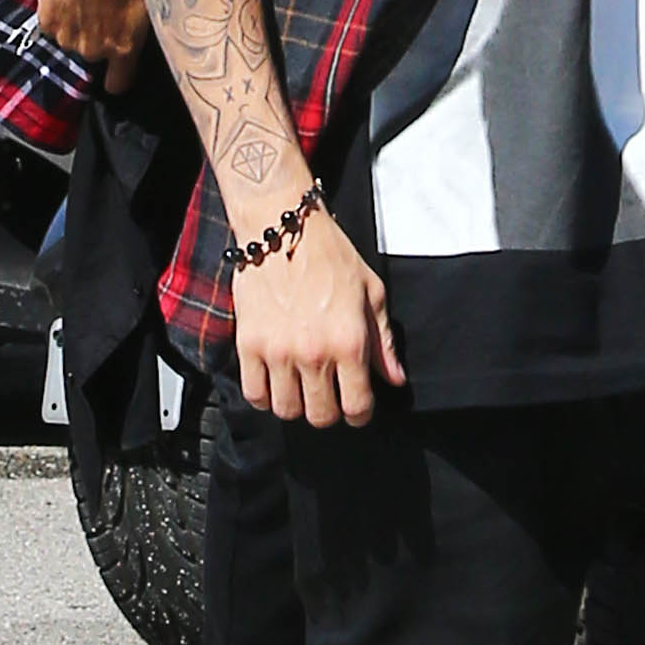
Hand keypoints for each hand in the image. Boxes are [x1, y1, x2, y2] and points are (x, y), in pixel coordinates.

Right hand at [36, 0, 150, 93]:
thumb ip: (150, 22)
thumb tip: (168, 26)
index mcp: (122, 48)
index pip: (119, 84)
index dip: (120, 78)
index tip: (120, 70)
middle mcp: (93, 50)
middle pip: (96, 55)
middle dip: (100, 37)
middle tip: (107, 10)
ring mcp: (68, 39)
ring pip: (75, 39)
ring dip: (80, 25)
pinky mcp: (48, 23)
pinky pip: (56, 24)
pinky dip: (61, 13)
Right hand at [232, 209, 405, 426]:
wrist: (281, 228)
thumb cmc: (330, 256)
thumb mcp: (371, 293)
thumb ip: (383, 341)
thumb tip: (395, 379)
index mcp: (349, 341)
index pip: (356, 406)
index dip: (360, 414)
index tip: (356, 408)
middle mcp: (314, 352)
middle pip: (320, 415)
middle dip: (329, 411)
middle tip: (329, 396)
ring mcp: (278, 351)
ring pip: (286, 410)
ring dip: (296, 405)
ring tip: (301, 388)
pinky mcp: (249, 345)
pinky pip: (254, 393)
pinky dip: (264, 396)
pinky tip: (275, 381)